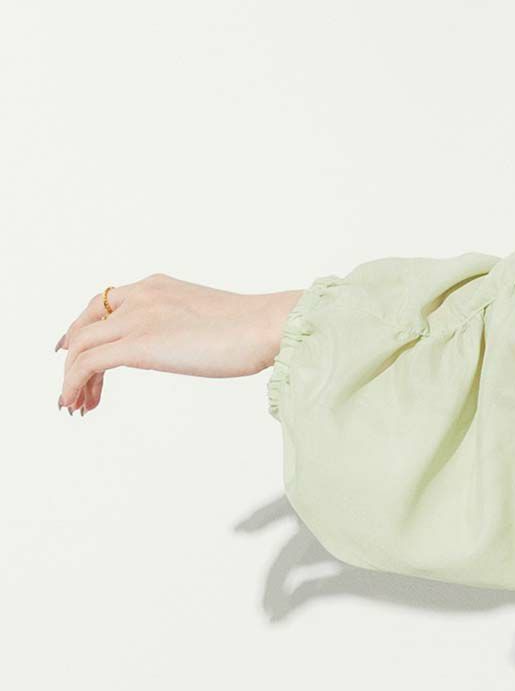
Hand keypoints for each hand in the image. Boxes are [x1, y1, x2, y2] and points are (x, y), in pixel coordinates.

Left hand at [56, 276, 304, 414]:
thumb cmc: (253, 329)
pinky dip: (74, 384)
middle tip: (74, 389)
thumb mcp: (205, 319)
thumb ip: (182, 326)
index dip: (82, 328)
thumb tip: (185, 347)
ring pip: (80, 346)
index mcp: (156, 286)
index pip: (104, 303)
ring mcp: (138, 318)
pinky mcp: (139, 344)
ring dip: (72, 378)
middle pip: (84, 324)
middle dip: (72, 358)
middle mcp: (140, 295)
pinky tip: (78, 402)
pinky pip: (89, 363)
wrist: (267, 326)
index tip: (75, 352)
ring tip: (76, 405)